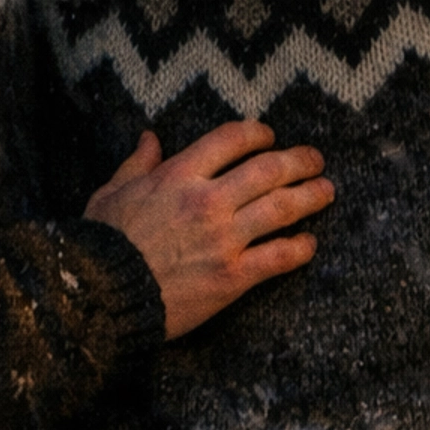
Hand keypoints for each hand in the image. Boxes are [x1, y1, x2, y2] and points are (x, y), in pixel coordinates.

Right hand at [84, 121, 330, 338]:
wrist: (102, 296)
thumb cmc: (102, 243)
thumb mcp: (111, 192)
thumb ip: (136, 164)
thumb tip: (150, 137)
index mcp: (179, 175)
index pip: (232, 139)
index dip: (257, 133)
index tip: (269, 136)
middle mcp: (208, 201)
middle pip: (268, 169)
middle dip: (298, 161)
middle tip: (316, 160)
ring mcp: (224, 239)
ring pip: (282, 208)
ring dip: (311, 197)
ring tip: (326, 191)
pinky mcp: (233, 276)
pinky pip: (278, 257)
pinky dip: (299, 248)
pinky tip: (309, 243)